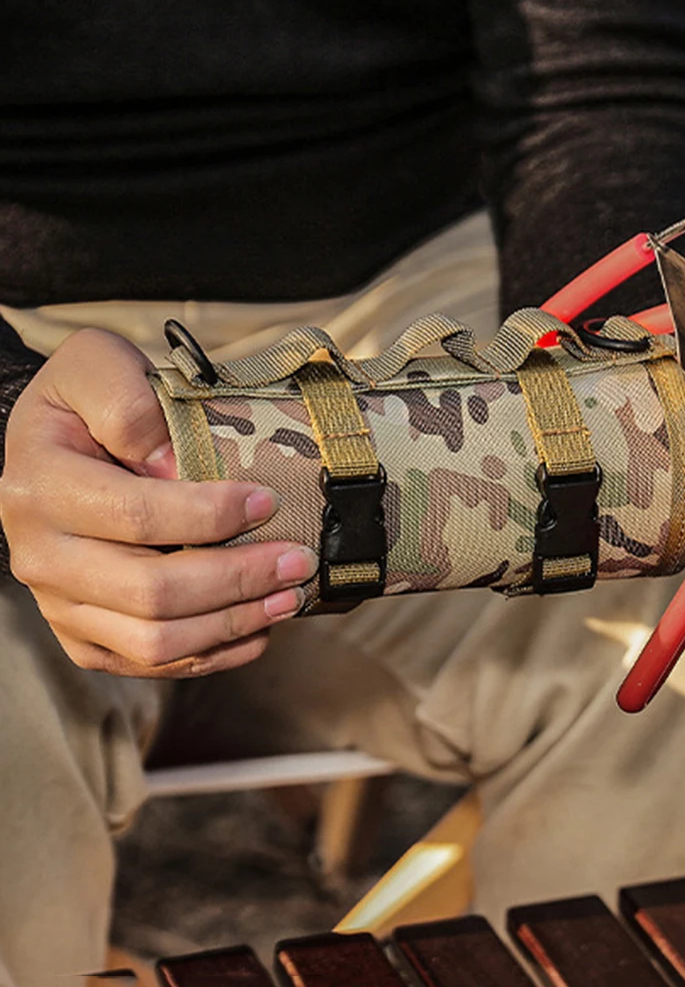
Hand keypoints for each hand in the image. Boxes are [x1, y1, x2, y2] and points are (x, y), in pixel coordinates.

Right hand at [0, 328, 316, 677]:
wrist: (55, 446)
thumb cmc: (88, 401)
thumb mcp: (96, 364)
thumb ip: (127, 402)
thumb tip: (171, 464)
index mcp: (41, 486)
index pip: (136, 515)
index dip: (210, 515)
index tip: (266, 501)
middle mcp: (41, 555)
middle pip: (152, 592)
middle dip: (238, 579)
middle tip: (299, 560)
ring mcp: (60, 603)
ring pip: (154, 641)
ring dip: (233, 624)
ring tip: (291, 597)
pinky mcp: (84, 635)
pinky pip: (147, 664)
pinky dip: (211, 656)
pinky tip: (258, 632)